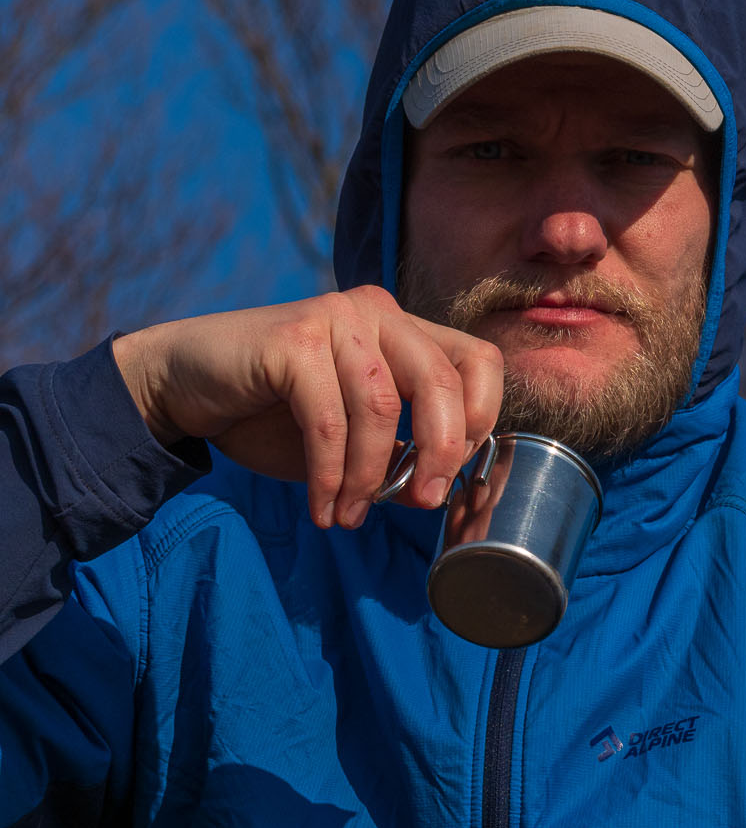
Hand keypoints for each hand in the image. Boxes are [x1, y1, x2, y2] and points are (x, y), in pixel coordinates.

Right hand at [113, 287, 502, 528]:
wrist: (183, 386)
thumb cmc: (274, 415)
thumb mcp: (353, 439)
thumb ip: (397, 453)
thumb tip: (432, 493)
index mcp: (406, 329)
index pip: (479, 363)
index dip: (480, 421)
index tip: (451, 472)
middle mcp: (379, 312)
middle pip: (442, 382)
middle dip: (440, 453)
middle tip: (421, 502)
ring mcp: (336, 317)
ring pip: (382, 406)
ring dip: (369, 475)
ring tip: (350, 515)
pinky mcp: (293, 338)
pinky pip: (328, 420)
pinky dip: (330, 474)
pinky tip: (322, 506)